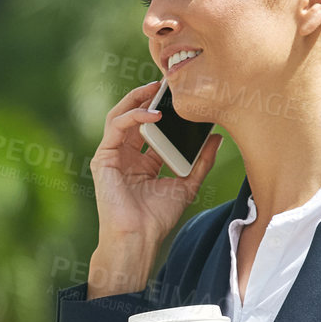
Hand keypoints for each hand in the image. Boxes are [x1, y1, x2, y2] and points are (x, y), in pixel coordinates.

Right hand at [90, 81, 224, 250]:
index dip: (165, 109)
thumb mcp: (187, 184)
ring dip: (138, 99)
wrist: (138, 238)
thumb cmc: (158, 218)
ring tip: (157, 89)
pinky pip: (115, 126)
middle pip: (135, 115)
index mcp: (143, 161)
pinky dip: (133, 116)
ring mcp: (112, 156)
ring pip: (121, 115)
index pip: (152, 127)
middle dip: (149, 96)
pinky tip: (153, 114)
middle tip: (169, 83)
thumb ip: (201, 161)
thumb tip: (217, 138)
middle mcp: (126, 155)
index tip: (182, 95)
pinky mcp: (103, 158)